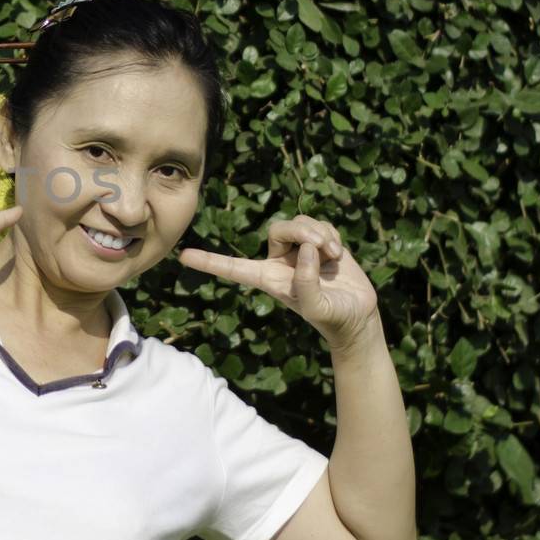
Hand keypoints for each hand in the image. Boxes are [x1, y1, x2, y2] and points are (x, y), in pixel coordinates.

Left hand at [179, 216, 379, 348]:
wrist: (357, 314)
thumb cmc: (333, 317)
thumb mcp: (317, 307)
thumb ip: (306, 282)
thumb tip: (302, 250)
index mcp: (268, 278)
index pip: (234, 268)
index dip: (210, 262)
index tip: (183, 257)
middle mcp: (279, 261)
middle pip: (277, 229)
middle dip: (300, 232)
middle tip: (320, 246)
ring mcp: (299, 250)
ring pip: (299, 222)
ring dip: (318, 234)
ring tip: (332, 255)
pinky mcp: (319, 242)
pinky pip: (319, 224)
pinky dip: (329, 234)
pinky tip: (336, 253)